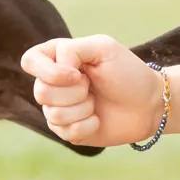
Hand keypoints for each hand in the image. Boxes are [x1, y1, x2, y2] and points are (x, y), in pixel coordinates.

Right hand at [21, 36, 164, 146]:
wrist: (150, 104)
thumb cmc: (128, 73)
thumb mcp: (103, 48)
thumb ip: (72, 49)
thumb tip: (57, 69)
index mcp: (57, 59)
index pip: (29, 61)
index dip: (50, 71)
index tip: (77, 73)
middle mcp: (53, 83)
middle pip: (41, 91)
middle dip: (75, 91)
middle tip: (92, 86)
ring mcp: (58, 108)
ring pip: (53, 113)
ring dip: (83, 108)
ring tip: (97, 102)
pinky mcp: (67, 131)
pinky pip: (64, 131)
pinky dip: (87, 125)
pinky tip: (98, 119)